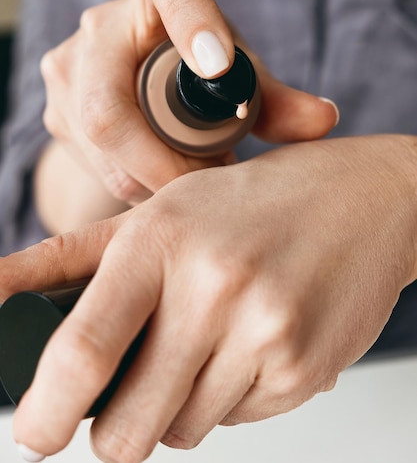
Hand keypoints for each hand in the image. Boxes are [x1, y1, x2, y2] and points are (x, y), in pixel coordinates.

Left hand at [3, 134, 416, 462]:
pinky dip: (230, 394)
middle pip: (127, 429)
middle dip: (114, 428)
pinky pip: (237, 422)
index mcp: (162, 237)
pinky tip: (251, 339)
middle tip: (130, 389)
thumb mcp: (160, 212)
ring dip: (180, 402)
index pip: (84, 350)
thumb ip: (66, 262)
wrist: (366, 201)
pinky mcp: (304, 370)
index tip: (35, 429)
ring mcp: (265, 332)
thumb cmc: (254, 202)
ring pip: (183, 431)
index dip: (44, 411)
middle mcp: (214, 286)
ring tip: (210, 336)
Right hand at [38, 0, 337, 206]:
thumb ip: (278, 99)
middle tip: (216, 181)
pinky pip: (94, 162)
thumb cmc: (200, 72)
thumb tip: (324, 119)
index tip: (222, 68)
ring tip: (199, 180)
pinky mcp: (56, 109)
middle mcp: (100, 21)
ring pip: (103, 143)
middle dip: (166, 160)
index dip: (190, 12)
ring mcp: (66, 66)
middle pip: (111, 103)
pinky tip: (167, 182)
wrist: (137, 94)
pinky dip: (137, 182)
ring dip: (156, 176)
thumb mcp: (238, 77)